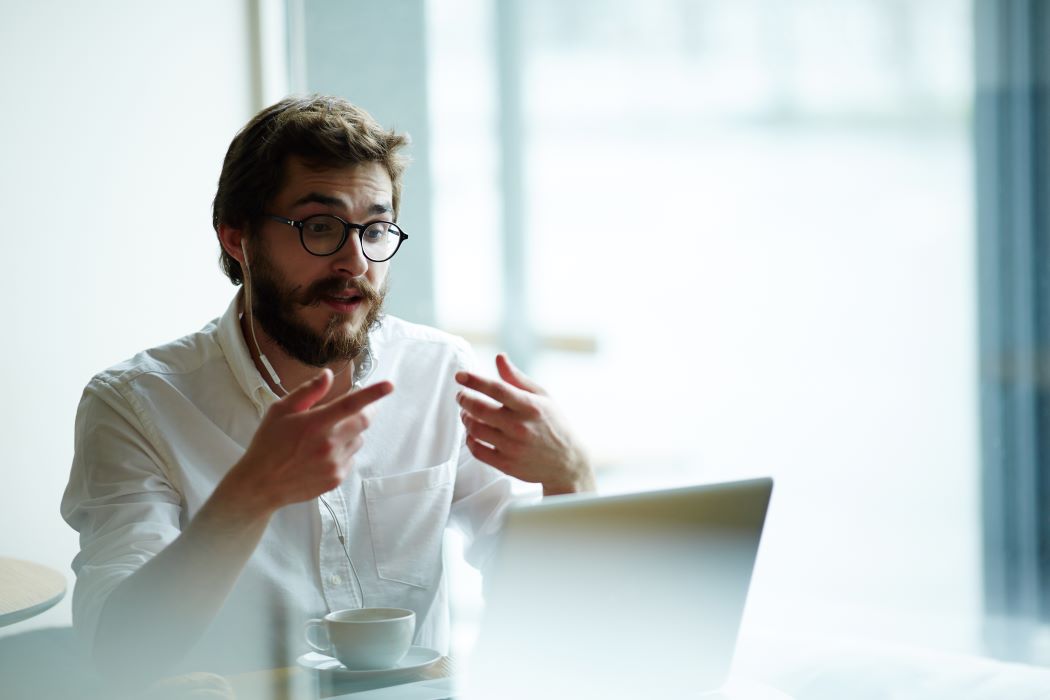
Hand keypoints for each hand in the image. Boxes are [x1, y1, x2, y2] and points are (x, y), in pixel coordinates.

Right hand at [225, 369, 392, 514]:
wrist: (261, 484)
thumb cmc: (268, 444)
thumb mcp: (280, 411)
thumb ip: (308, 392)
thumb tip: (328, 375)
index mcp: (315, 424)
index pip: (350, 404)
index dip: (373, 394)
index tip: (389, 386)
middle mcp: (329, 444)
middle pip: (364, 422)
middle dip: (367, 410)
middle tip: (358, 407)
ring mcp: (335, 464)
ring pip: (358, 440)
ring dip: (351, 433)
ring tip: (326, 436)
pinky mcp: (337, 478)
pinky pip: (351, 458)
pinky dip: (343, 452)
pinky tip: (322, 454)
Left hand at [455, 354, 593, 495]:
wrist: (567, 463)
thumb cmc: (553, 424)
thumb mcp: (542, 396)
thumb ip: (517, 378)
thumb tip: (499, 357)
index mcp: (530, 406)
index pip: (496, 389)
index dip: (474, 380)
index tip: (460, 376)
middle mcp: (520, 427)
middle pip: (480, 409)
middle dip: (464, 399)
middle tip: (461, 395)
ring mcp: (512, 447)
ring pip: (475, 429)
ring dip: (465, 418)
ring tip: (467, 413)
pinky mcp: (506, 465)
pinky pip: (477, 450)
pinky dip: (469, 439)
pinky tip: (472, 433)